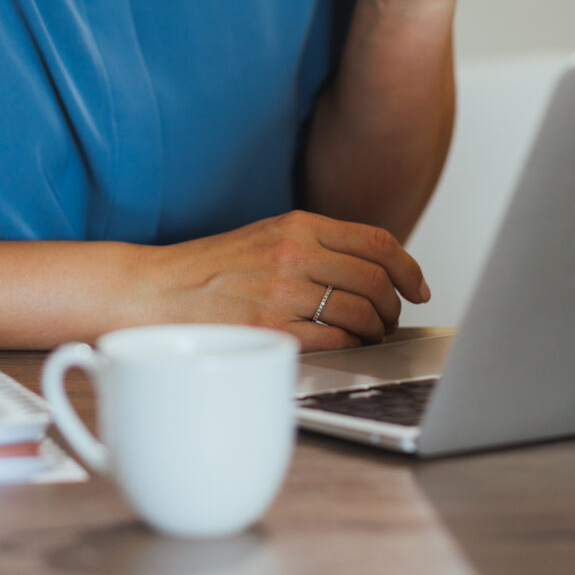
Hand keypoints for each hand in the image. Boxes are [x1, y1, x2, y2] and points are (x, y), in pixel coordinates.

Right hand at [130, 211, 430, 351]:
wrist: (155, 291)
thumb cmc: (209, 270)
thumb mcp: (265, 237)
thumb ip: (314, 245)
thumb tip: (371, 270)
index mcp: (297, 225)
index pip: (377, 242)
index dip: (409, 268)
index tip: (419, 287)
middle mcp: (294, 254)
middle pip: (377, 280)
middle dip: (395, 306)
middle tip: (391, 320)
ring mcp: (283, 293)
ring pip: (362, 313)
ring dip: (376, 331)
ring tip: (369, 337)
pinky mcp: (271, 330)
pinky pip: (334, 341)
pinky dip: (350, 347)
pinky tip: (344, 348)